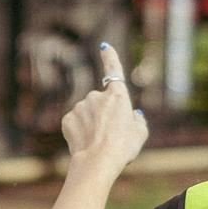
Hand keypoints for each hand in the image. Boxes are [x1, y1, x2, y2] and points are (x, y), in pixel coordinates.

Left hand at [59, 43, 148, 174]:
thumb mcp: (140, 134)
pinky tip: (86, 143)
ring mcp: (80, 106)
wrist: (98, 162)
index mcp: (117, 95)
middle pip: (101, 103)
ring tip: (99, 142)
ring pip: (87, 113)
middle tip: (111, 136)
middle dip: (104, 115)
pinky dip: (80, 131)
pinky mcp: (67, 119)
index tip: (104, 46)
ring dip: (92, 124)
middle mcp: (96, 95)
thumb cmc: (123, 147)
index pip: (114, 70)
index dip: (110, 57)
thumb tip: (133, 114)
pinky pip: (75, 123)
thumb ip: (138, 120)